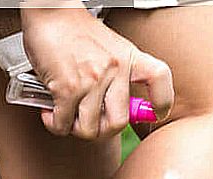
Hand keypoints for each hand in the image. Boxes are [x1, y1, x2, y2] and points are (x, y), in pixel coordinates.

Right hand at [21, 3, 173, 139]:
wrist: (50, 11)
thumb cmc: (76, 32)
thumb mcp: (111, 48)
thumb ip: (120, 74)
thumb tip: (121, 109)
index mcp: (129, 57)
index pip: (159, 79)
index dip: (162, 103)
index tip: (156, 114)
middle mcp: (115, 68)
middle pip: (118, 123)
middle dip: (101, 132)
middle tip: (89, 124)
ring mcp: (92, 79)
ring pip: (88, 129)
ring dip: (74, 129)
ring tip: (66, 116)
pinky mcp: (67, 87)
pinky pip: (63, 123)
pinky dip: (55, 124)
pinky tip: (50, 113)